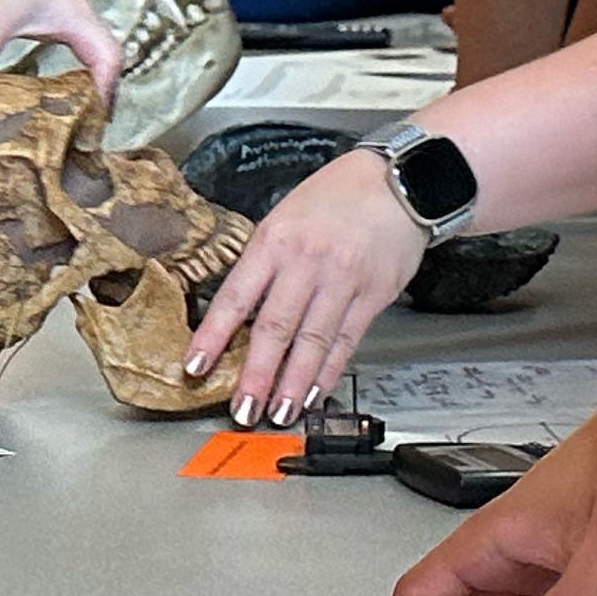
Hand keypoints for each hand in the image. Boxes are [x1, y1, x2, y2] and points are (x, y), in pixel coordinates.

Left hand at [182, 150, 425, 421]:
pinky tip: (313, 393)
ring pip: (311, 341)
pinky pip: (345, 341)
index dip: (213, 335)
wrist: (400, 182)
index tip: (196, 365)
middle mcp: (307, 261)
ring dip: (292, 384)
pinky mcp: (373, 295)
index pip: (236, 296)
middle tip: (242, 409)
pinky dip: (327, 372)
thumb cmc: (337, 197)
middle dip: (255, 375)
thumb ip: (263, 263)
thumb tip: (236, 313)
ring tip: (277, 413)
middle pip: (275, 327)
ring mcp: (342, 280)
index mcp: (274, 239)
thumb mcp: (285, 217)